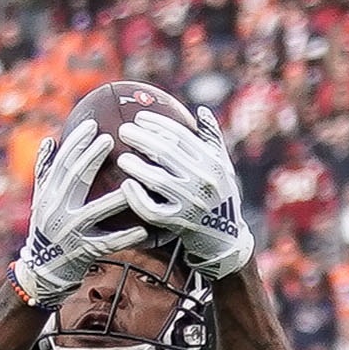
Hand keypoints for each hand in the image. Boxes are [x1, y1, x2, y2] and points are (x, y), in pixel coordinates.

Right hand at [10, 119, 148, 308]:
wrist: (43, 271)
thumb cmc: (46, 229)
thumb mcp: (41, 200)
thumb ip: (45, 171)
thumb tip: (49, 140)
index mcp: (48, 196)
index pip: (62, 164)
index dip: (76, 143)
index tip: (92, 125)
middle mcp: (56, 212)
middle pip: (75, 180)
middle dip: (92, 158)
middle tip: (110, 139)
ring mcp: (70, 233)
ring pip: (95, 211)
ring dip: (116, 197)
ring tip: (134, 182)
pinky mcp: (83, 252)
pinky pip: (108, 243)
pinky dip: (125, 237)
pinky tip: (144, 228)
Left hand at [115, 107, 254, 280]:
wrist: (226, 239)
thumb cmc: (221, 197)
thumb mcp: (224, 167)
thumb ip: (212, 139)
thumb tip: (201, 111)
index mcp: (213, 162)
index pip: (181, 135)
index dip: (158, 124)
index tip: (140, 118)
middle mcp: (203, 180)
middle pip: (166, 152)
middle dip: (142, 138)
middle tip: (124, 131)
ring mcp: (191, 203)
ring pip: (158, 180)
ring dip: (136, 166)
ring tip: (121, 157)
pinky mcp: (179, 223)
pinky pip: (152, 209)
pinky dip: (138, 197)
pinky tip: (126, 185)